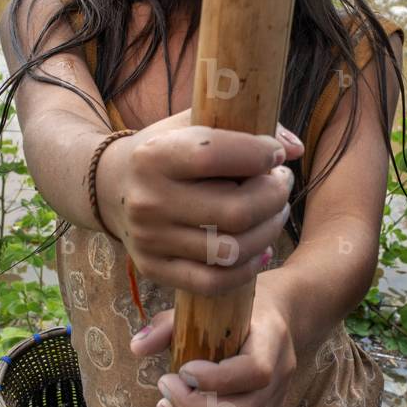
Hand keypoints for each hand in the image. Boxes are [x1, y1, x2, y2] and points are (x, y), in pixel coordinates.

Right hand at [97, 108, 303, 297]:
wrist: (111, 186)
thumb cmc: (167, 151)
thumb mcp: (193, 124)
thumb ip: (244, 126)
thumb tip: (294, 148)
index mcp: (154, 155)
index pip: (216, 156)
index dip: (259, 155)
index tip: (275, 155)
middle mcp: (148, 200)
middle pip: (236, 211)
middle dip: (275, 196)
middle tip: (281, 184)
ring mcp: (150, 240)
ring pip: (232, 250)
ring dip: (268, 230)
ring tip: (273, 211)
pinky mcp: (154, 269)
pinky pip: (215, 282)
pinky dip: (247, 268)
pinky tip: (259, 248)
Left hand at [129, 280, 295, 406]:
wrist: (274, 318)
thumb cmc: (233, 310)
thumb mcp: (203, 306)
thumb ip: (169, 326)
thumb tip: (136, 347)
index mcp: (271, 340)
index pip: (254, 371)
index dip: (214, 379)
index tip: (181, 369)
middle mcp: (282, 374)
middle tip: (164, 394)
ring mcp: (278, 400)